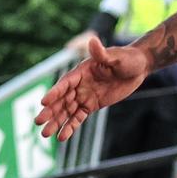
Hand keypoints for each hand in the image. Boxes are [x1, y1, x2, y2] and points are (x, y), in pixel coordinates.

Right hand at [37, 32, 152, 139]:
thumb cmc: (127, 59)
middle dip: (50, 111)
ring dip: (56, 122)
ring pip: (67, 111)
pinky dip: (70, 126)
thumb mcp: (116, 57)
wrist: (138, 68)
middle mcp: (79, 84)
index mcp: (82, 71)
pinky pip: (79, 117)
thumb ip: (102, 53)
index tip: (44, 102)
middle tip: (37, 122)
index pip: (65, 83)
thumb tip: (93, 40)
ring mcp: (85, 95)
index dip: (54, 92)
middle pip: (62, 99)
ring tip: (45, 134)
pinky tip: (62, 137)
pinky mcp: (92, 105)